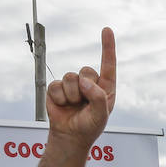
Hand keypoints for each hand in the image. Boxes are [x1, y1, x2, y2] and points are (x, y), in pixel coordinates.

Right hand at [45, 27, 116, 147]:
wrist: (70, 136)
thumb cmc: (89, 126)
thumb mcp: (101, 115)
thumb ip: (97, 97)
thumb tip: (84, 81)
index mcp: (105, 87)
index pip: (108, 64)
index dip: (108, 47)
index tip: (107, 30)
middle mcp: (90, 83)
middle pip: (86, 71)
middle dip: (84, 88)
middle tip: (84, 104)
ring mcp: (73, 85)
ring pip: (70, 78)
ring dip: (71, 95)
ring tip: (74, 106)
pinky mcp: (57, 89)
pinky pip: (56, 85)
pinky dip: (59, 98)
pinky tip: (62, 106)